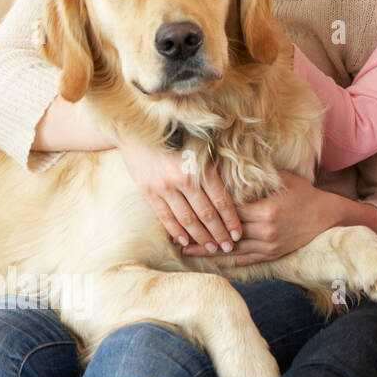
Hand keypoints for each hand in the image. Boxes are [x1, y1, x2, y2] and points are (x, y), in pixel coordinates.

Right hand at [116, 134, 241, 251]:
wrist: (137, 127)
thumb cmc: (177, 135)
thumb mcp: (201, 146)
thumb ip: (216, 167)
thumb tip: (237, 188)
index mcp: (201, 167)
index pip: (221, 201)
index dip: (231, 220)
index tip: (238, 234)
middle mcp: (183, 178)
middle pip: (206, 214)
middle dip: (219, 234)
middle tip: (228, 247)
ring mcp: (164, 186)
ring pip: (186, 219)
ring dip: (200, 237)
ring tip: (210, 248)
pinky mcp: (148, 191)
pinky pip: (165, 216)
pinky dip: (176, 231)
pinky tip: (185, 241)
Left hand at [183, 171, 332, 265]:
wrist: (328, 217)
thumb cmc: (305, 194)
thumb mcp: (284, 180)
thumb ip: (258, 177)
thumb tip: (232, 169)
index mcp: (266, 209)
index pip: (230, 210)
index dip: (208, 209)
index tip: (188, 207)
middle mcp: (265, 229)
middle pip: (226, 230)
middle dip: (201, 231)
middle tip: (176, 231)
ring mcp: (268, 244)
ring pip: (231, 248)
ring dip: (207, 249)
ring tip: (185, 249)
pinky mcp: (272, 254)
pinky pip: (244, 259)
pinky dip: (226, 260)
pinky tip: (210, 259)